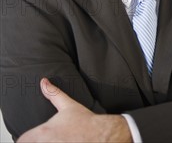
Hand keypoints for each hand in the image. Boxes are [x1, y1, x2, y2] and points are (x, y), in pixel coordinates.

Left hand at [17, 78, 131, 142]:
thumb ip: (53, 94)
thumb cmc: (85, 122)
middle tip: (47, 139)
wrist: (102, 134)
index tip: (32, 138)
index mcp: (43, 133)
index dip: (26, 139)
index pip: (22, 140)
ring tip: (54, 141)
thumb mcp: (68, 105)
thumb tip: (44, 82)